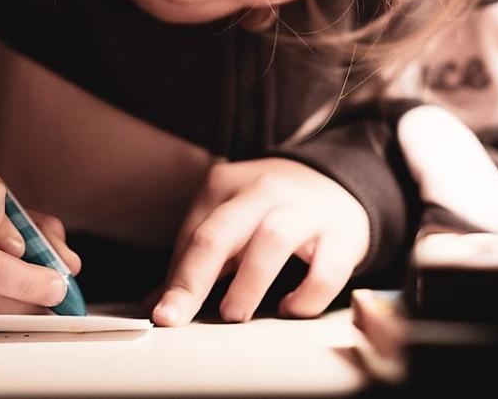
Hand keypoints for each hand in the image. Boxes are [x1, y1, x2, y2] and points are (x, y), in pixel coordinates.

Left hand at [151, 157, 368, 324]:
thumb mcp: (228, 221)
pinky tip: (290, 309)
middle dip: (194, 278)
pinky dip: (306, 296)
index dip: (175, 278)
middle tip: (177, 316)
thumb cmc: (268, 209)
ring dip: (247, 283)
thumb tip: (156, 304)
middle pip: (220, 232)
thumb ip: (194, 259)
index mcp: (224, 185)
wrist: (333, 181)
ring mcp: (303, 209)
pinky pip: (326, 269)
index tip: (162, 315)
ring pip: (271, 240)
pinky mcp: (342, 233)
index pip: (192, 234)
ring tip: (233, 315)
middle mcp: (262, 190)